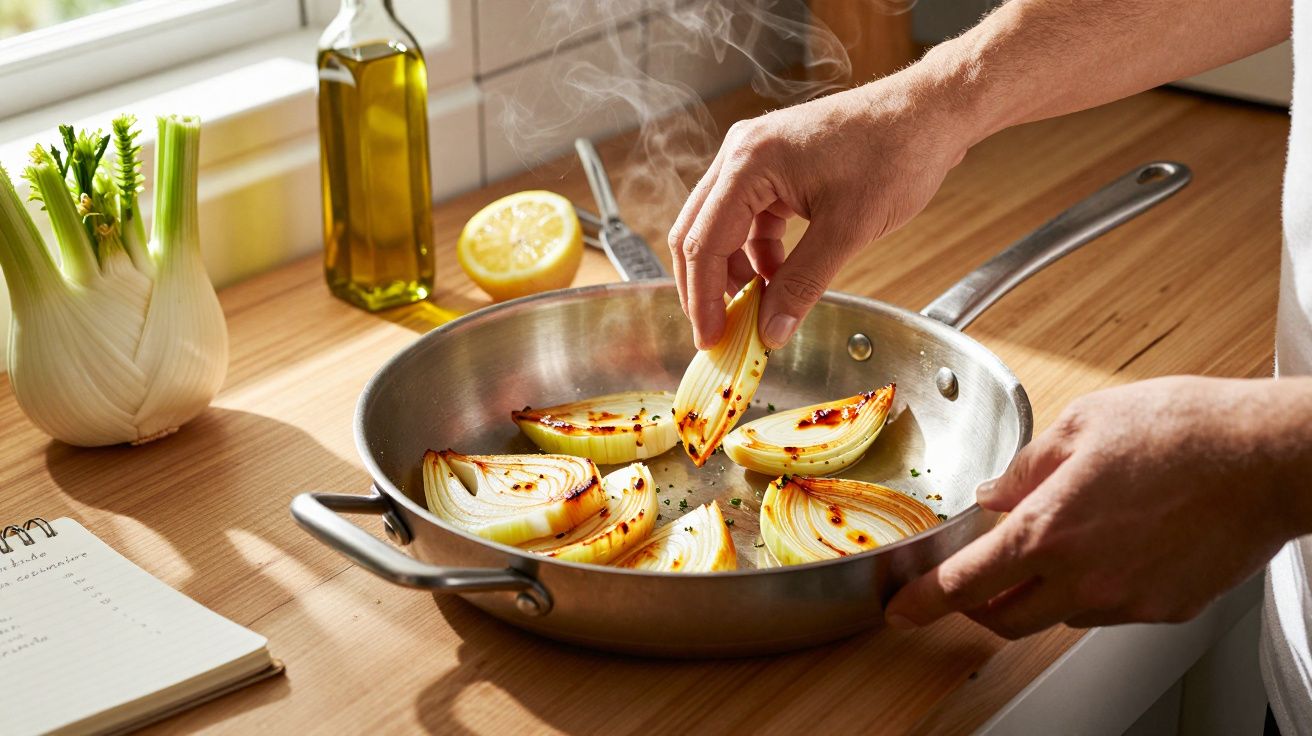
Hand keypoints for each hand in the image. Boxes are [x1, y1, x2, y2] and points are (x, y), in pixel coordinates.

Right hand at [666, 67, 972, 348]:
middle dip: (707, 287)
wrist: (931, 114)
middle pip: (697, 232)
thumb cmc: (896, 152)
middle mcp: (742, 153)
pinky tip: (777, 278)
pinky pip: (749, 217)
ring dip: (734, 271)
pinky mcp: (775, 165)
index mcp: (749, 162)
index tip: (712, 338)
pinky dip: (757, 252)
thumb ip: (802, 284)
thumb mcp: (848, 230)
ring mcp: (756, 156)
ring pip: (721, 226)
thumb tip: (772, 330)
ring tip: (756, 308)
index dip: (703, 298)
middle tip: (720, 331)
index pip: (702, 242)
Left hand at [885, 376, 1311, 638]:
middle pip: (1005, 619)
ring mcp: (1127, 600)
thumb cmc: (1183, 430)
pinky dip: (1092, 589)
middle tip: (969, 586)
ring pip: (1060, 616)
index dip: (925, 602)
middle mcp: (1083, 578)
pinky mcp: (1166, 608)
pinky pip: (1110, 610)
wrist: (1267, 457)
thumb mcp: (1082, 425)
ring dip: (1039, 593)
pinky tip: (1109, 548)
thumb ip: (1026, 468)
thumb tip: (993, 493)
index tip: (903, 611)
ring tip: (1054, 547)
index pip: (966, 583)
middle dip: (976, 608)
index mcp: (1049, 530)